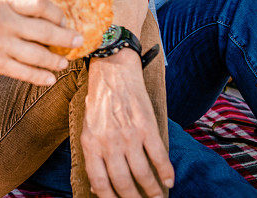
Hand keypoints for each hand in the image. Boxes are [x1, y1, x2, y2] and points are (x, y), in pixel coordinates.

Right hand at [0, 0, 83, 85]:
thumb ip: (13, 0)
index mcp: (1, 3)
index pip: (39, 4)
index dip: (57, 13)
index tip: (64, 20)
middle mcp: (2, 21)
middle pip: (45, 30)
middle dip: (65, 37)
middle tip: (76, 41)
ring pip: (38, 54)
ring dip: (55, 59)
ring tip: (63, 62)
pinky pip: (24, 72)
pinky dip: (40, 76)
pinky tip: (49, 78)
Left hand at [81, 50, 173, 197]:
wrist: (112, 71)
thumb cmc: (99, 101)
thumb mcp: (87, 128)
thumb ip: (92, 156)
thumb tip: (98, 188)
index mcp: (90, 144)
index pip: (100, 183)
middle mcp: (109, 143)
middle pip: (123, 183)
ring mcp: (129, 135)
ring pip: (143, 174)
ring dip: (152, 191)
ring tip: (157, 197)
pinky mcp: (146, 126)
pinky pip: (159, 156)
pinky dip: (166, 172)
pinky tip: (169, 181)